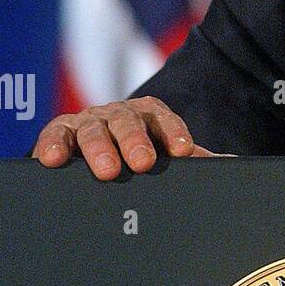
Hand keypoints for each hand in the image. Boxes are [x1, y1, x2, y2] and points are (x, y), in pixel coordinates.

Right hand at [31, 96, 219, 180]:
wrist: (98, 155)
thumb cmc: (140, 156)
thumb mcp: (165, 157)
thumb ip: (195, 161)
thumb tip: (233, 167)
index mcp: (149, 116)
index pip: (164, 119)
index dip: (174, 133)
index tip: (183, 150)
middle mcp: (119, 113)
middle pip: (129, 122)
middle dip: (136, 141)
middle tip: (143, 163)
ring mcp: (89, 120)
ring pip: (94, 129)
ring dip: (100, 149)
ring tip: (106, 171)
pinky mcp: (59, 131)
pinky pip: (54, 134)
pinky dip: (53, 145)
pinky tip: (51, 159)